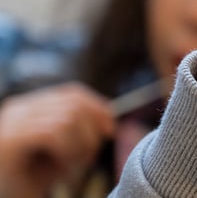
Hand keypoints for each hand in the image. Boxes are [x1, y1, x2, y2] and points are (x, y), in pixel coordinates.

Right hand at [0, 82, 114, 197]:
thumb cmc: (33, 179)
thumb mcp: (62, 149)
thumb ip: (79, 128)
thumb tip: (109, 114)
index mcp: (30, 107)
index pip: (72, 93)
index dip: (97, 108)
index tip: (110, 130)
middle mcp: (18, 109)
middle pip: (73, 104)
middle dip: (92, 131)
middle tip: (90, 158)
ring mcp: (12, 122)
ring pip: (67, 119)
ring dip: (81, 146)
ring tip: (75, 167)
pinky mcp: (10, 140)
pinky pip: (53, 133)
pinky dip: (68, 151)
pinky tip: (64, 169)